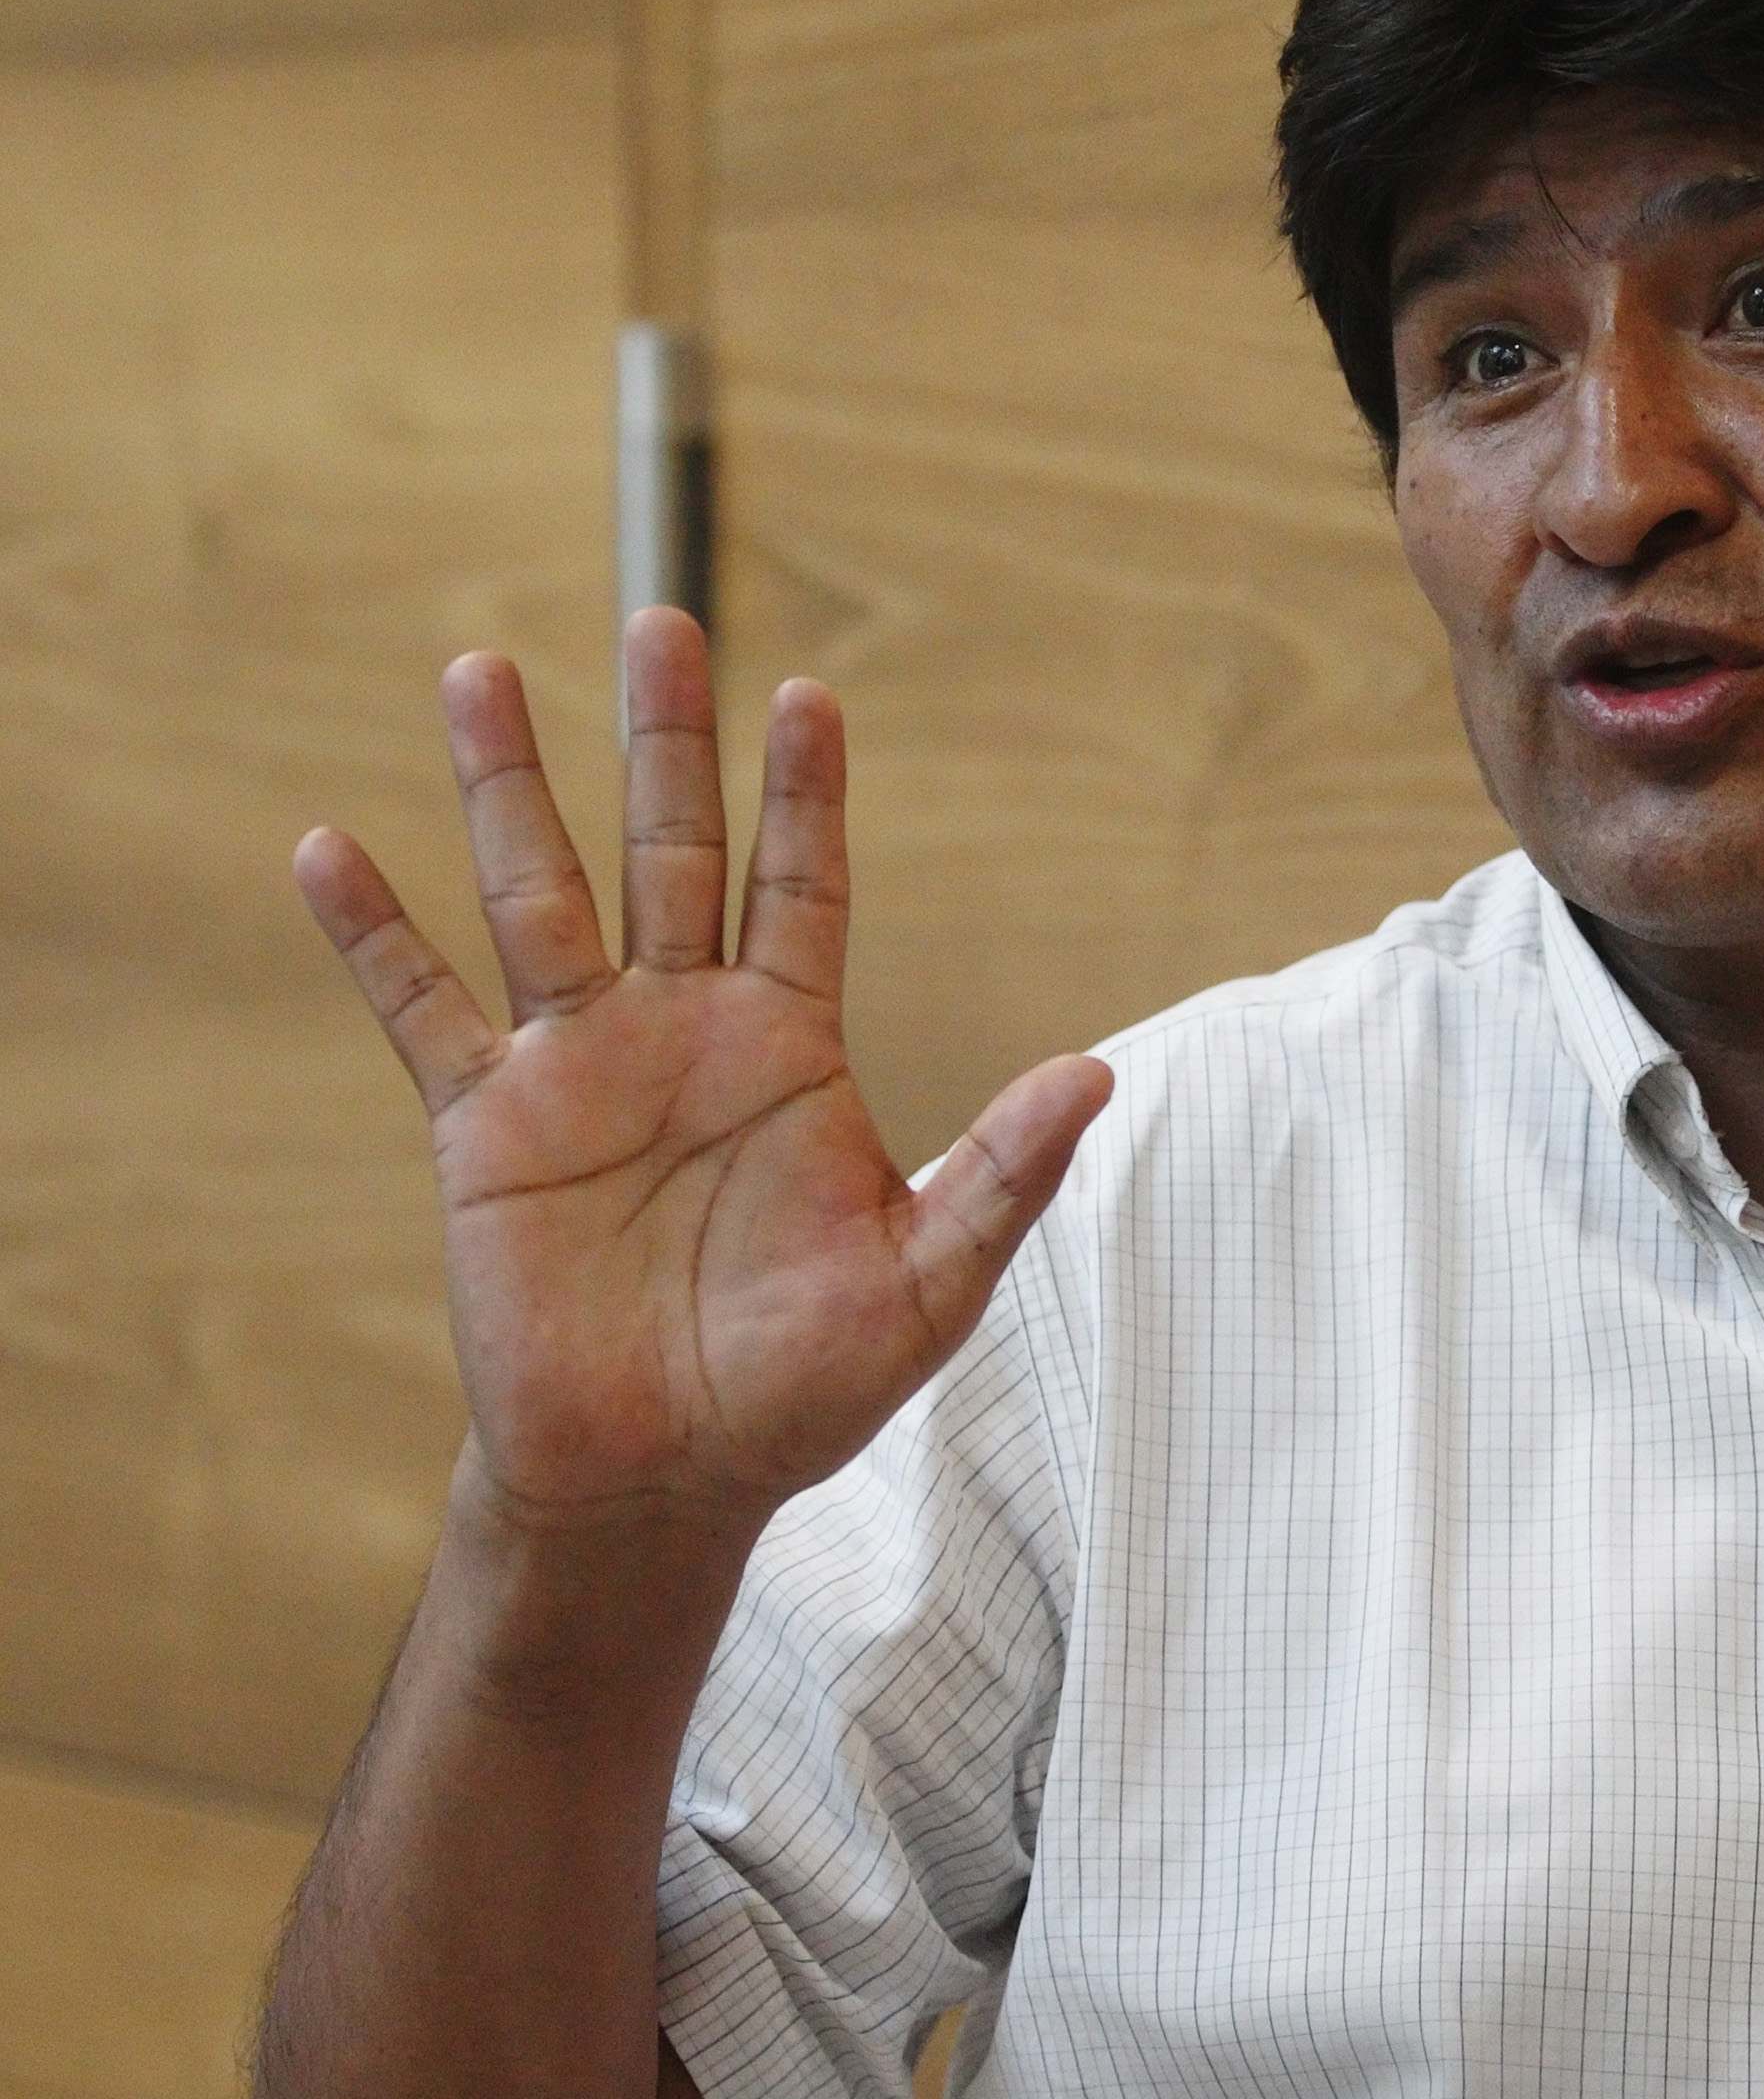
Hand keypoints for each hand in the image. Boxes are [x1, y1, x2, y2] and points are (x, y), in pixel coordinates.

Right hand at [293, 608, 1112, 1540]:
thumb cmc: (805, 1388)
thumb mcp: (929, 1281)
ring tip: (477, 669)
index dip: (804, 795)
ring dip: (507, 787)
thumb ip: (1004, 1173)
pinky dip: (375, 934)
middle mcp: (683, 1030)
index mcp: (791, 1049)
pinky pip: (422, 1011)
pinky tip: (327, 848)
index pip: (802, 886)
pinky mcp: (485, 1128)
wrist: (664, 1479)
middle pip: (673, 850)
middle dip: (666, 739)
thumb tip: (1100, 1074)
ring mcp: (578, 1067)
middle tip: (660, 619)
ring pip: (538, 894)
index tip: (808, 696)